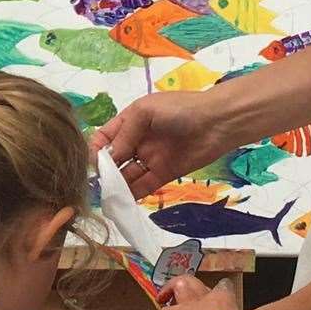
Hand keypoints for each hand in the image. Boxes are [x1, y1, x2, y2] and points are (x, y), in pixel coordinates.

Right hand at [92, 91, 226, 199]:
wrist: (218, 122)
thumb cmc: (180, 109)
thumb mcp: (146, 112)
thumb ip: (125, 135)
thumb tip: (108, 158)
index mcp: (130, 121)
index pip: (104, 137)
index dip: (95, 150)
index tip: (92, 163)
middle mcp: (137, 141)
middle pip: (114, 159)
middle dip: (104, 171)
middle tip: (98, 185)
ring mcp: (150, 158)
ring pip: (127, 175)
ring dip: (117, 185)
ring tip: (108, 196)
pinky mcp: (164, 174)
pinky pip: (143, 186)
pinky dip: (133, 194)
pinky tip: (123, 201)